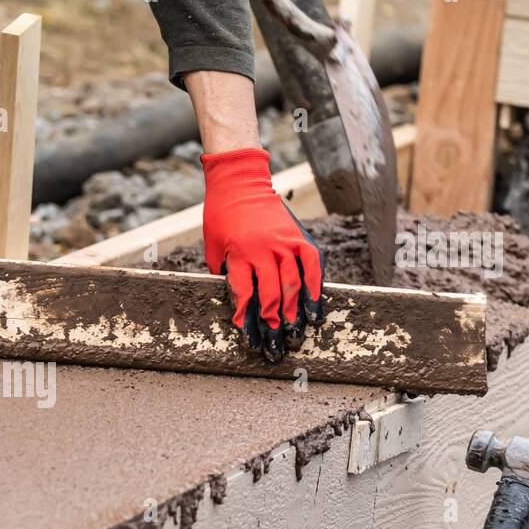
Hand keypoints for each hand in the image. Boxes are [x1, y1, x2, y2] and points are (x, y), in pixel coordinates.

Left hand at [201, 147, 324, 361]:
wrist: (239, 181)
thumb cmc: (220, 216)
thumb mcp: (213, 246)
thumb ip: (224, 271)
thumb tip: (235, 299)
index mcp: (238, 255)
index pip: (244, 295)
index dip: (247, 321)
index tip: (250, 340)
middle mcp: (263, 250)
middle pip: (271, 296)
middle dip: (273, 325)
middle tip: (275, 347)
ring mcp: (284, 243)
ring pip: (293, 285)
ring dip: (295, 314)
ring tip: (294, 335)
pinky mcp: (298, 236)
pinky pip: (312, 266)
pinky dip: (315, 289)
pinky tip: (315, 310)